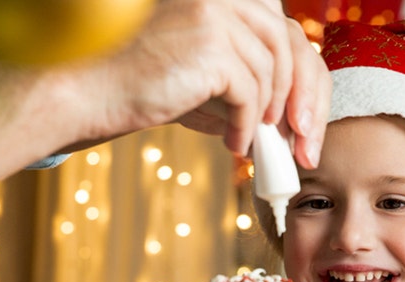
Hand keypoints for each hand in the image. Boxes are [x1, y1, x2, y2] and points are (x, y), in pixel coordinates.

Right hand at [101, 0, 328, 167]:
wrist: (96, 92)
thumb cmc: (148, 86)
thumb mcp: (208, 74)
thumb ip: (251, 75)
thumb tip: (298, 110)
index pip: (285, 29)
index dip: (305, 77)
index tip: (308, 122)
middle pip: (290, 45)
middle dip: (303, 99)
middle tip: (303, 145)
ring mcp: (216, 13)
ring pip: (271, 71)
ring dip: (269, 116)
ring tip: (254, 144)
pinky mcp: (210, 45)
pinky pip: (250, 93)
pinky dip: (247, 126)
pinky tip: (234, 144)